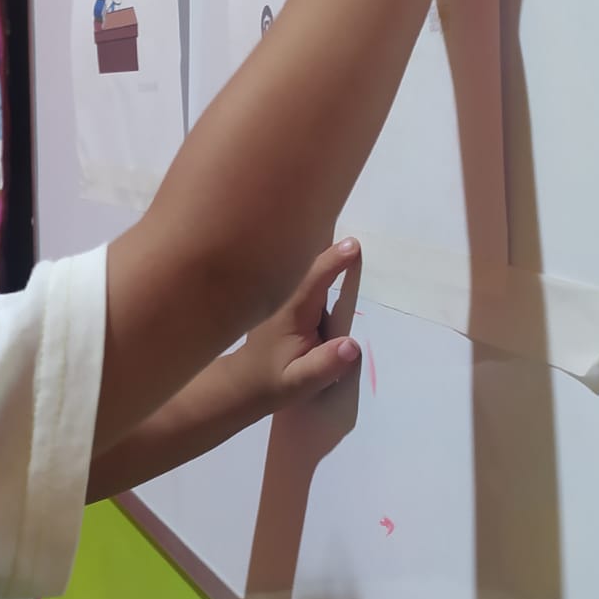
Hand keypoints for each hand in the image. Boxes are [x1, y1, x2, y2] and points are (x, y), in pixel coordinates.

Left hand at [231, 239, 361, 415]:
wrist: (244, 382)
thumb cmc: (273, 382)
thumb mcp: (299, 382)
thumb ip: (324, 365)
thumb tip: (352, 346)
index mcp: (290, 312)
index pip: (312, 279)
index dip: (332, 261)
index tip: (353, 245)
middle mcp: (285, 295)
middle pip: (307, 260)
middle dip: (327, 238)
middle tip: (352, 216)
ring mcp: (284, 293)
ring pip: (305, 262)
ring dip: (324, 244)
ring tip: (347, 223)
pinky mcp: (286, 296)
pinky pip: (305, 270)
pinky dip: (320, 256)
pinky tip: (336, 243)